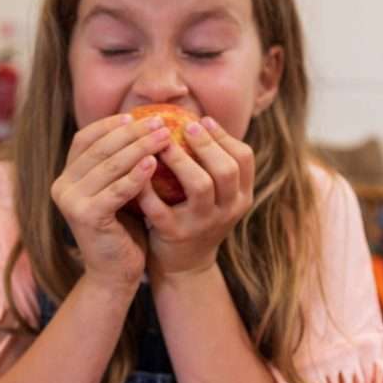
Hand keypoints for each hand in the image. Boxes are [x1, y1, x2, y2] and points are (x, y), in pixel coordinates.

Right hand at [51, 113, 170, 289]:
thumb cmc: (123, 230)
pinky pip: (116, 190)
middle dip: (131, 132)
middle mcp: (62, 187)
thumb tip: (143, 124)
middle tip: (159, 121)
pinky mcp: (86, 217)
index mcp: (67, 177)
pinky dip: (136, 175)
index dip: (109, 125)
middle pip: (99, 149)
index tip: (136, 115)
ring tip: (164, 136)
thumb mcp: (118, 191)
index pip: (85, 139)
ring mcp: (71, 202)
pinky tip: (155, 164)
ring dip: (139, 148)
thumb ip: (121, 164)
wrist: (115, 274)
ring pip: (109, 166)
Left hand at [135, 116, 253, 279]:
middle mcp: (228, 210)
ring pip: (200, 186)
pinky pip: (161, 208)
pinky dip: (149, 188)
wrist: (183, 265)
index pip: (244, 158)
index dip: (224, 136)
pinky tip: (138, 172)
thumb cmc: (195, 216)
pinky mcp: (176, 235)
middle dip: (206, 143)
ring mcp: (204, 224)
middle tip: (185, 124)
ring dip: (181, 160)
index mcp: (241, 196)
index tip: (203, 119)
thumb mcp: (215, 194)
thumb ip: (212, 163)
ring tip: (162, 143)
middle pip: (226, 170)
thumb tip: (196, 117)